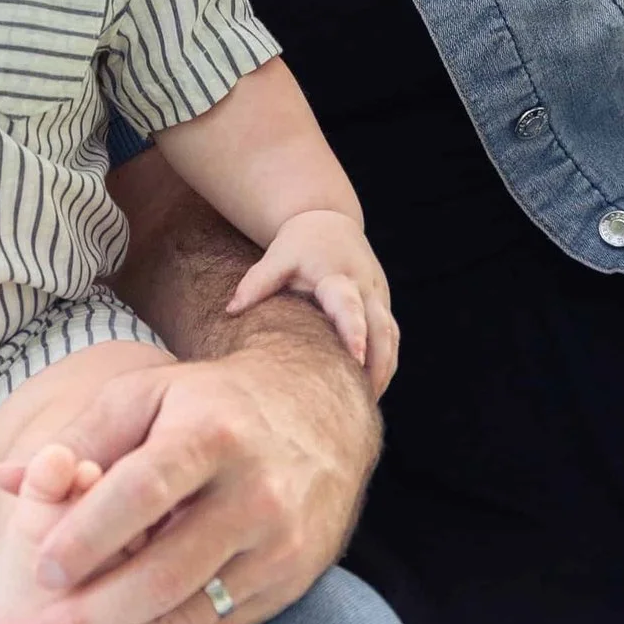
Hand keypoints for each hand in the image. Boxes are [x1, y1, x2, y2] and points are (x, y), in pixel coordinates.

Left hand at [0, 303, 379, 623]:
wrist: (319, 417)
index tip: (41, 572)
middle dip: (94, 618)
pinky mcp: (287, 586)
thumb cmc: (209, 406)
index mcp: (211, 435)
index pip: (146, 491)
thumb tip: (11, 479)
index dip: (91, 535)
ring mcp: (277, 547)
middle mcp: (254, 494)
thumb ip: (78, 438)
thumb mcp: (146, 395)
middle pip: (167, 572)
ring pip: (190, 616)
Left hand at [226, 218, 398, 396]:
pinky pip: (391, 338)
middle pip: (382, 329)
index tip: (357, 359)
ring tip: (366, 402)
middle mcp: (366, 287)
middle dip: (378, 364)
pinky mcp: (383, 305)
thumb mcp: (278, 256)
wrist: (329, 221)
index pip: (349, 306)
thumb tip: (231, 310)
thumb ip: (257, 282)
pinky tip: (370, 389)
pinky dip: (385, 363)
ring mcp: (379, 297)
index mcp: (339, 276)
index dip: (354, 332)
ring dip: (384, 370)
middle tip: (366, 398)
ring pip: (391, 338)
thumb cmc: (300, 243)